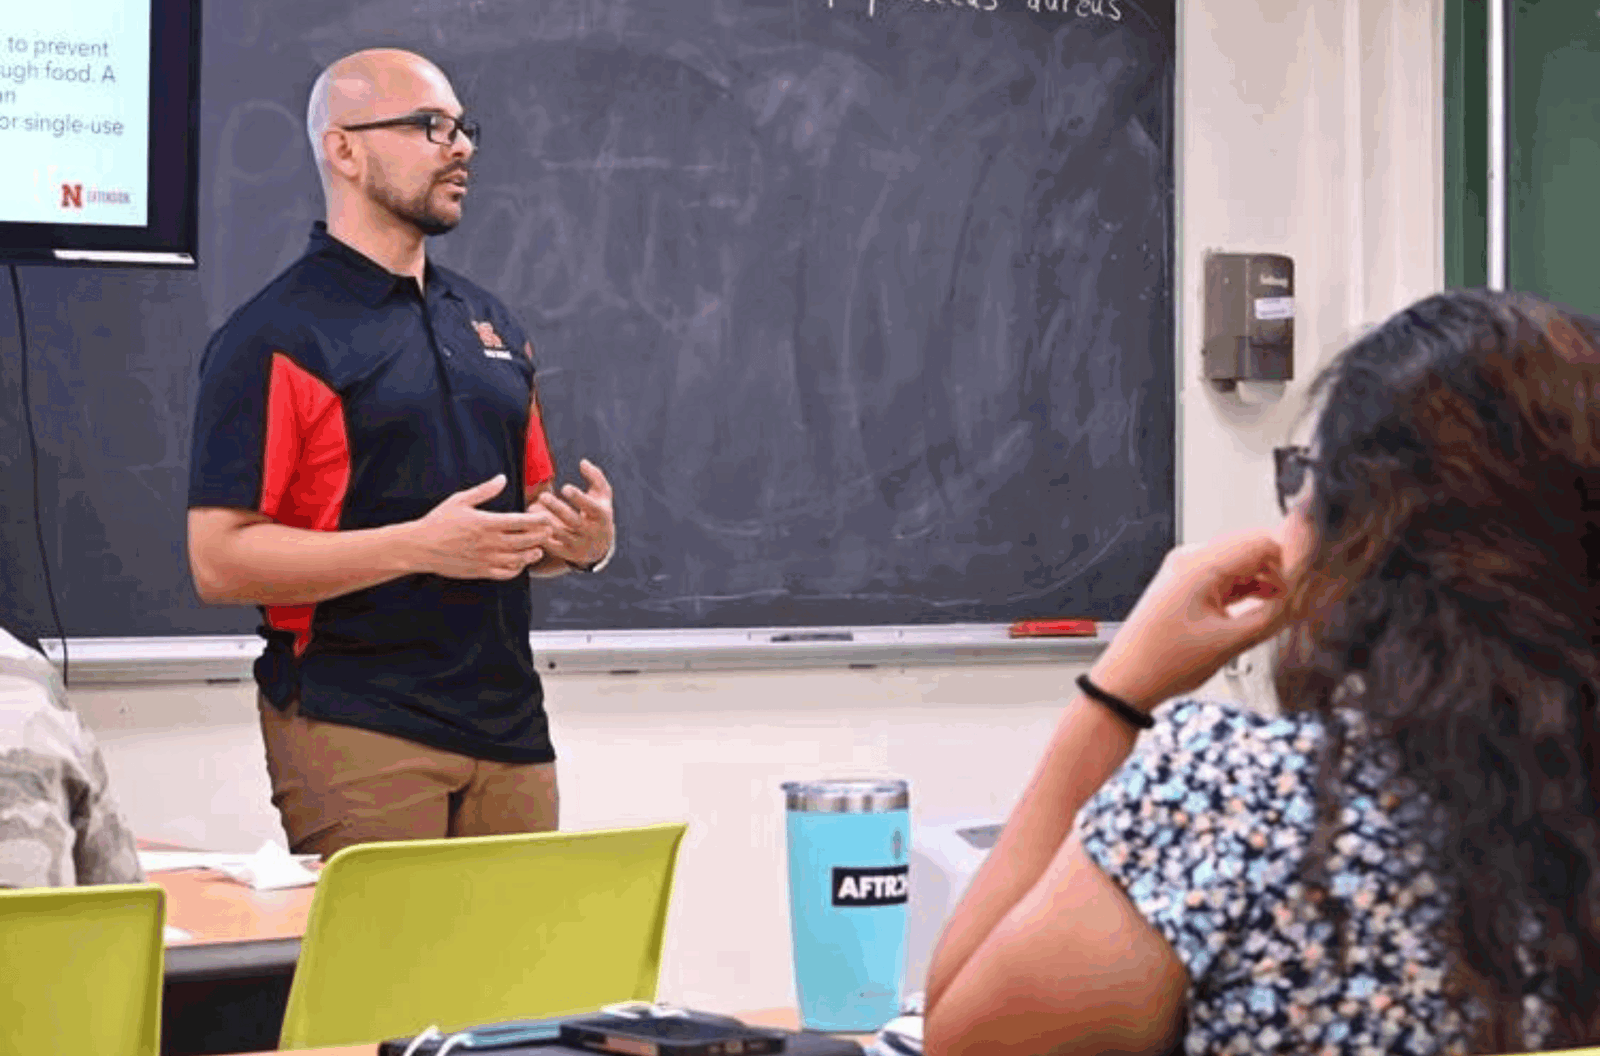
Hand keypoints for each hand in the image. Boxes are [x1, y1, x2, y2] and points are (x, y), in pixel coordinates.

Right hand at [408, 475, 553, 579]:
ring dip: (532, 554)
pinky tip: (520, 562)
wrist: (420, 547)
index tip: (546, 516)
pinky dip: (517, 569)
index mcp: (486, 523)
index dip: (538, 519)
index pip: (521, 522)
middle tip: (549, 531)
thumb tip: (502, 478)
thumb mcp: (460, 500)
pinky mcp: (481, 572)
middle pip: (526, 541)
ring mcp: (486, 559)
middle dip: (541, 536)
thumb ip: (484, 491)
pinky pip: (506, 573)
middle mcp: (489, 543)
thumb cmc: (439, 521)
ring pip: (519, 559)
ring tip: (538, 548)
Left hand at [529, 459, 614, 567]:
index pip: (591, 507)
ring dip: (545, 521)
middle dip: (557, 508)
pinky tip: (529, 524)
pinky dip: (539, 536)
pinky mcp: (566, 554)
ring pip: (560, 534)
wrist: (600, 547)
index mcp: (601, 516)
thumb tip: (583, 462)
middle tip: (542, 496)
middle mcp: (591, 532)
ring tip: (531, 508)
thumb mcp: (603, 496)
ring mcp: (579, 544)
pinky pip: (551, 547)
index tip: (564, 487)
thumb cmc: (598, 513)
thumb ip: (595, 477)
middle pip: (573, 521)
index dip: (578, 498)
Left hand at [1088, 529, 1292, 711]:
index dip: (1292, 560)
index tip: (1313, 581)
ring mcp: (1186, 570)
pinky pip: (1225, 576)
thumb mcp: (1230, 642)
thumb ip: (1273, 614)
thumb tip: (1304, 598)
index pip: (1262, 541)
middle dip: (1281, 568)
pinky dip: (1246, 588)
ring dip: (1264, 579)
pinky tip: (1262, 607)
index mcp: (1200, 564)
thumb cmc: (1164, 662)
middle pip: (1251, 547)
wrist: (1126, 681)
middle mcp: (1191, 559)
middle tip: (1304, 596)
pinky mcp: (1185, 585)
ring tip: (1285, 606)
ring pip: (1240, 562)